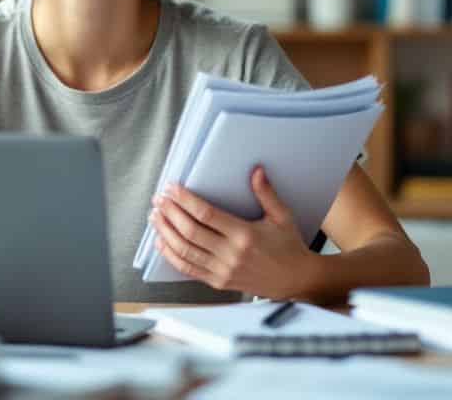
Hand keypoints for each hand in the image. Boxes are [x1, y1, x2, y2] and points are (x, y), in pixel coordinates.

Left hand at [149, 166, 320, 299]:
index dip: (185, 199)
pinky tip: (162, 242)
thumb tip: (256, 170)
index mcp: (245, 235)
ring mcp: (222, 271)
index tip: (173, 187)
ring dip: (166, 232)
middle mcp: (231, 255)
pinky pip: (188, 269)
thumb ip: (266, 193)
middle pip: (190, 231)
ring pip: (185, 250)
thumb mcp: (282, 216)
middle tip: (159, 199)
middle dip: (170, 213)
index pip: (206, 214)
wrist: (295, 280)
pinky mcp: (218, 282)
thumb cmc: (289, 247)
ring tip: (155, 216)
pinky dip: (171, 255)